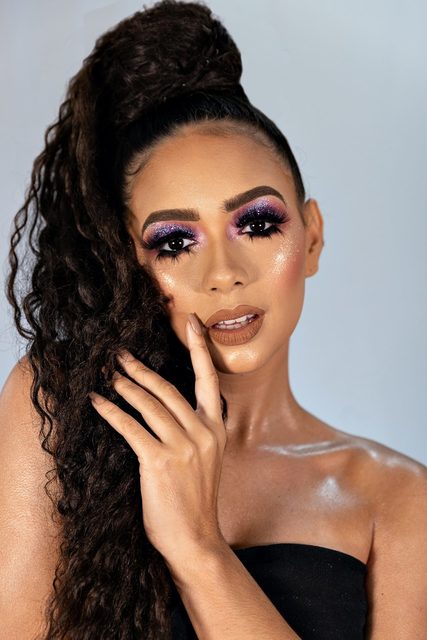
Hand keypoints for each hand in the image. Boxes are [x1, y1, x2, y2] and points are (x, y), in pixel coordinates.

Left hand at [88, 314, 226, 563]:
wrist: (195, 539)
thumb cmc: (195, 500)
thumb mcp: (206, 459)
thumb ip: (194, 430)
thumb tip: (164, 406)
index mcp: (216, 429)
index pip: (209, 379)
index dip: (199, 348)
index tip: (192, 322)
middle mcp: (203, 432)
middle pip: (168, 388)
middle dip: (140, 369)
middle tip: (119, 355)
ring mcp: (184, 446)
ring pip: (148, 404)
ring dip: (124, 387)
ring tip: (107, 377)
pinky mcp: (160, 461)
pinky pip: (131, 427)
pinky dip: (111, 412)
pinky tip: (98, 403)